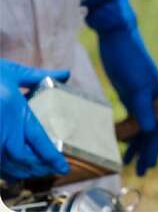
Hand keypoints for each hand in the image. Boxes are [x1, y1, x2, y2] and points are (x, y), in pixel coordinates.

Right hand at [0, 60, 70, 181]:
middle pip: (23, 157)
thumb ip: (39, 77)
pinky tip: (14, 171)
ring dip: (23, 171)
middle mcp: (3, 130)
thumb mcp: (14, 72)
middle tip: (51, 169)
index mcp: (16, 111)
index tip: (63, 167)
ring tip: (37, 172)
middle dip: (38, 167)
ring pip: (7, 165)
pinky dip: (6, 171)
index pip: (38, 140)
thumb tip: (66, 73)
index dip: (51, 157)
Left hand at [83, 0, 157, 176]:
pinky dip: (128, 128)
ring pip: (141, 123)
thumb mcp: (135, 85)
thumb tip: (149, 132)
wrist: (117, 34)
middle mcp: (153, 95)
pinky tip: (121, 136)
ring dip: (136, 142)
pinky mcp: (130, 90)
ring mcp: (141, 93)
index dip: (154, 148)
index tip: (149, 165)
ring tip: (129, 160)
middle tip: (142, 170)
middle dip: (147, 149)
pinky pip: (132, 115)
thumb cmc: (128, 58)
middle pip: (152, 128)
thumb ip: (142, 108)